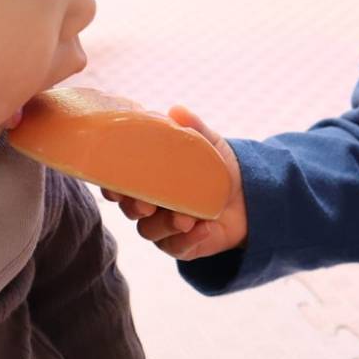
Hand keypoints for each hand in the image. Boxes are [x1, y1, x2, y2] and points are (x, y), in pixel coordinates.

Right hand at [102, 107, 247, 260]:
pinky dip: (189, 239)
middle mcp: (147, 204)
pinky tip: (203, 227)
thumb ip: (194, 129)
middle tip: (147, 203)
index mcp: (146, 178)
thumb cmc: (217, 167)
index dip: (111, 185)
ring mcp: (162, 227)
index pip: (118, 183)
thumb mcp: (209, 145)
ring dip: (166, 224)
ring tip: (185, 218)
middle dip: (135, 206)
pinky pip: (177, 247)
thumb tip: (176, 110)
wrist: (248, 196)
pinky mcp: (181, 245)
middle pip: (129, 209)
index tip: (114, 184)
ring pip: (149, 231)